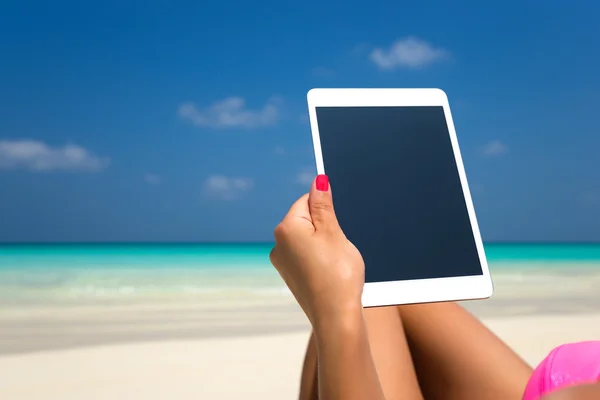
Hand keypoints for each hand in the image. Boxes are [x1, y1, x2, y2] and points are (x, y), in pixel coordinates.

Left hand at [269, 175, 364, 326]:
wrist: (336, 316)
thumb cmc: (338, 274)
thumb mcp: (333, 232)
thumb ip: (323, 205)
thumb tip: (318, 181)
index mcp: (286, 228)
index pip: (306, 201)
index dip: (326, 209)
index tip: (338, 225)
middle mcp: (278, 244)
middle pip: (305, 220)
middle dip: (324, 227)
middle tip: (338, 246)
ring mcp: (282, 262)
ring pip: (307, 239)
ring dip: (323, 243)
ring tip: (335, 261)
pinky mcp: (291, 276)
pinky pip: (306, 256)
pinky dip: (319, 259)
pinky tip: (330, 272)